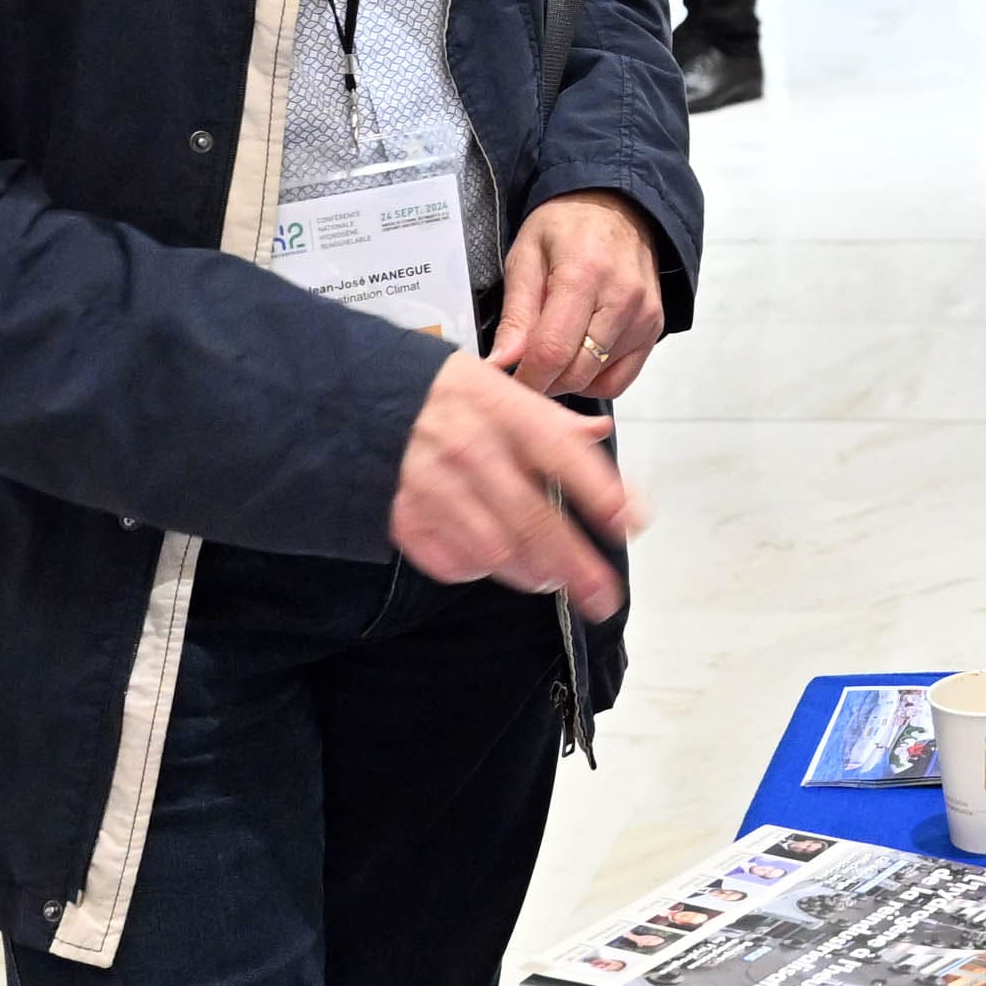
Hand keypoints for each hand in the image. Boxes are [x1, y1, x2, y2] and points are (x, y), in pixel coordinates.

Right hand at [390, 349, 645, 608]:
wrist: (355, 399)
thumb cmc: (442, 397)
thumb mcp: (498, 389)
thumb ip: (550, 420)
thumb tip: (600, 436)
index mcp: (501, 410)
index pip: (562, 455)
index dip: (601, 493)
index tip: (630, 523)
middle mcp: (469, 449)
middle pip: (534, 519)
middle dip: (576, 564)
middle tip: (603, 597)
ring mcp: (433, 487)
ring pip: (496, 552)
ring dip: (532, 574)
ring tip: (552, 579)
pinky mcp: (403, 517)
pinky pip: (452, 562)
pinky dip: (478, 570)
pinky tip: (490, 562)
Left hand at [486, 192, 671, 402]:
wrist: (616, 206)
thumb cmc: (565, 227)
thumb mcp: (526, 256)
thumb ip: (515, 314)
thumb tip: (502, 363)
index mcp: (582, 276)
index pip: (553, 351)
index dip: (526, 378)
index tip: (509, 382)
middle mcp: (621, 299)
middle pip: (577, 372)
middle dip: (545, 381)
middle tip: (527, 366)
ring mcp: (644, 316)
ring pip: (597, 379)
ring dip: (569, 378)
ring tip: (555, 351)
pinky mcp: (654, 327)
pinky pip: (621, 378)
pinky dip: (595, 379)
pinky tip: (580, 358)